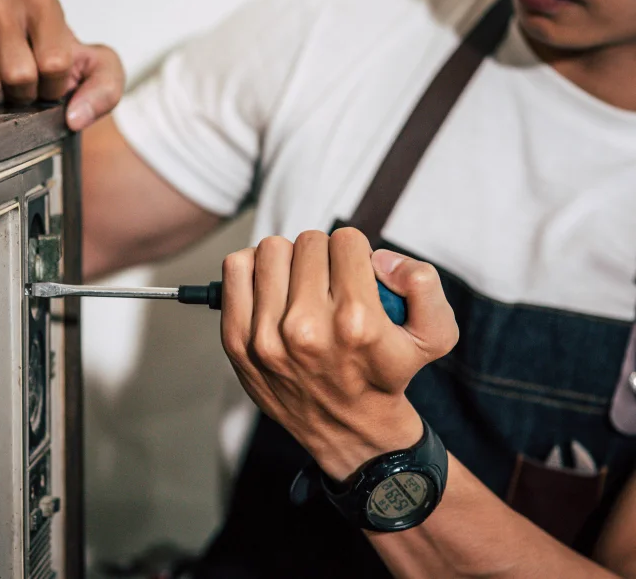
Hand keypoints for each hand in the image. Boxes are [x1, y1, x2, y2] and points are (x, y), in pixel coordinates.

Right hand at [0, 0, 124, 130]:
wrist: (10, 77)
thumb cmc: (51, 71)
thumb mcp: (97, 74)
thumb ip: (105, 90)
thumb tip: (75, 115)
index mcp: (39, 1)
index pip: (54, 61)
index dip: (53, 87)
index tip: (48, 83)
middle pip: (19, 73)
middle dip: (23, 95)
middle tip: (18, 89)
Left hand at [220, 228, 458, 480]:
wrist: (348, 428)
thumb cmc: (387, 374)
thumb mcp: (434, 336)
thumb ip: (424, 283)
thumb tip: (380, 258)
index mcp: (355, 322)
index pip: (346, 241)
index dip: (355, 253)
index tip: (355, 275)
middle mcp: (306, 329)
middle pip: (308, 243)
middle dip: (323, 255)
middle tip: (329, 283)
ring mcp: (266, 337)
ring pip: (271, 251)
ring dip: (288, 261)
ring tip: (300, 285)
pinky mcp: (237, 341)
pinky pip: (235, 270)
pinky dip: (252, 269)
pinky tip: (271, 287)